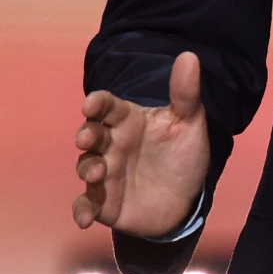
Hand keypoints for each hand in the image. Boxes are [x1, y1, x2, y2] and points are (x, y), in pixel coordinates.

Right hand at [72, 52, 209, 237]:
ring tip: (98, 174)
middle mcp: (113, 144)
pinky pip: (86, 205)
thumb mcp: (190, 121)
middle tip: (88, 137)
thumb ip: (186, 93)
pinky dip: (82, 210)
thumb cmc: (183, 153)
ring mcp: (106, 174)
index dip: (98, 102)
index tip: (91, 103)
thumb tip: (189, 55)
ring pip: (87, 166)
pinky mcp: (105, 203)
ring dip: (88, 169)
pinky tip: (87, 218)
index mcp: (129, 121)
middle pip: (92, 134)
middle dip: (86, 134)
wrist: (187, 197)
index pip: (108, 106)